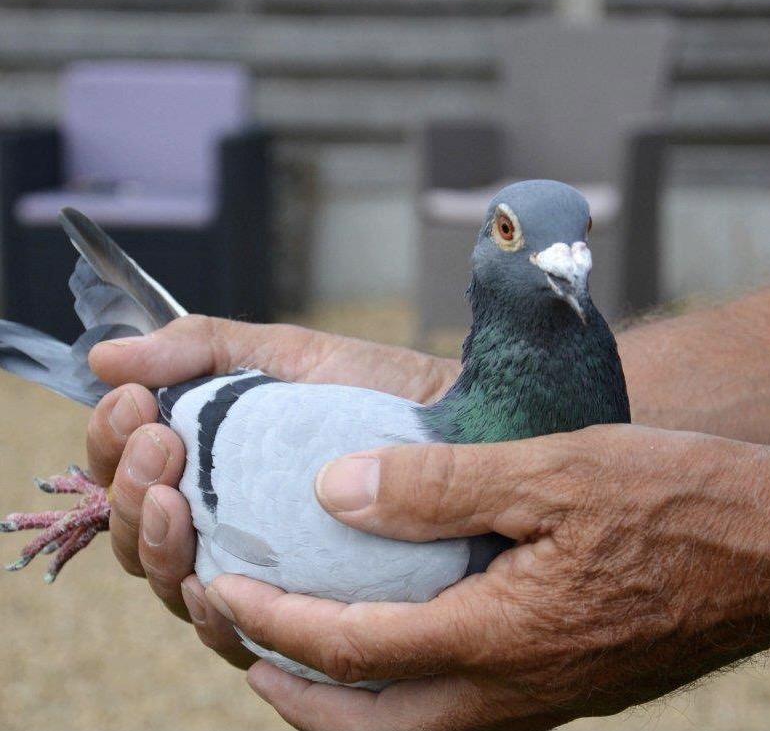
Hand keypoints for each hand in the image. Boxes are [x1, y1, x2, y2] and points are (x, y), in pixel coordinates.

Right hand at [84, 315, 458, 666]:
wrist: (458, 429)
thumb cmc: (378, 391)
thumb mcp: (290, 356)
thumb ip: (204, 348)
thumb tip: (107, 355)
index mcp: (213, 458)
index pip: (131, 464)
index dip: (113, 438)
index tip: (135, 402)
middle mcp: (223, 518)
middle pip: (138, 526)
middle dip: (131, 487)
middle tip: (160, 445)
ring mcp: (255, 567)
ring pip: (170, 578)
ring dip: (154, 542)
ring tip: (176, 502)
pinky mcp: (296, 609)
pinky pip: (231, 628)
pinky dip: (207, 608)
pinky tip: (209, 580)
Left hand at [203, 425, 769, 729]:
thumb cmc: (673, 502)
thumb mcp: (553, 470)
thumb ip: (440, 484)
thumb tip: (337, 489)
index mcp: (499, 639)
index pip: (352, 650)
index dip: (276, 623)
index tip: (224, 589)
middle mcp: (510, 691)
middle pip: (368, 726)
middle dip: (291, 693)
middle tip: (241, 645)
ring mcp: (537, 699)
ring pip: (407, 729)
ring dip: (338, 701)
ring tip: (295, 655)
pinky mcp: (557, 686)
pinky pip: (450, 711)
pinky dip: (394, 691)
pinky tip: (391, 644)